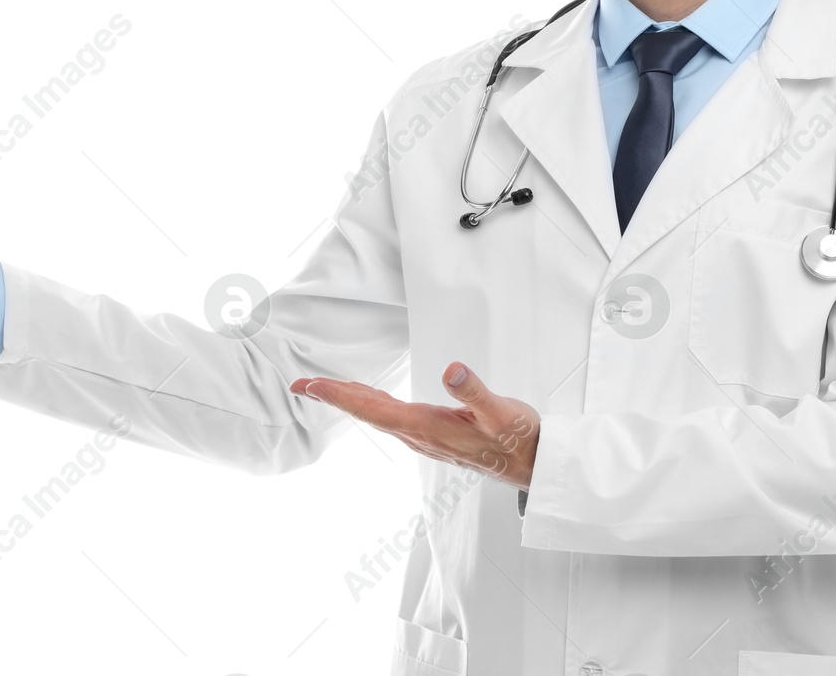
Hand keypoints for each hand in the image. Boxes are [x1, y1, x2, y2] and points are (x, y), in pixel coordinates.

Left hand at [290, 363, 539, 490]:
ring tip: (326, 387)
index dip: (340, 396)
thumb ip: (475, 390)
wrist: (535, 465)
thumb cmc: (520, 438)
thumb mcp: (501, 411)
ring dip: (351, 400)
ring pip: (379, 416)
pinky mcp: (435, 435)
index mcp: (428, 428)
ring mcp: (426, 438)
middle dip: (334, 397)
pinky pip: (393, 418)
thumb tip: (451, 370)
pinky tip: (370, 398)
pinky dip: (373, 404)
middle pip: (369, 413)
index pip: (374, 409)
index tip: (310, 386)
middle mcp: (420, 436)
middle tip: (300, 385)